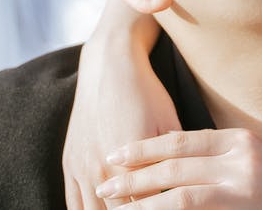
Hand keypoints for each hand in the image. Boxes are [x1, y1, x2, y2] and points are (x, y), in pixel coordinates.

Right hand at [62, 0, 179, 209]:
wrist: (109, 67)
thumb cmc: (145, 94)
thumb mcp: (169, 126)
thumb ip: (174, 162)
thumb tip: (191, 186)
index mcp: (130, 166)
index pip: (145, 207)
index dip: (161, 209)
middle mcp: (102, 171)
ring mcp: (82, 169)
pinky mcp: (69, 163)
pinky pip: (72, 202)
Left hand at [96, 128, 261, 208]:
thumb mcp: (257, 155)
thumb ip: (222, 154)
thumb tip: (177, 159)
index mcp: (239, 139)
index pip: (180, 140)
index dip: (144, 148)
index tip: (116, 155)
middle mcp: (240, 158)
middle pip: (174, 165)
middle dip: (134, 177)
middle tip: (105, 184)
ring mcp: (244, 186)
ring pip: (180, 194)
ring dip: (144, 202)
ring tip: (117, 207)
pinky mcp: (245, 209)